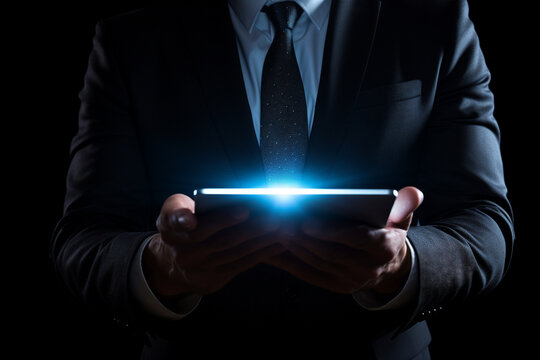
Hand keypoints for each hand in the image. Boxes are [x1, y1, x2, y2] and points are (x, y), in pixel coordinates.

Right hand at [142, 194, 284, 298]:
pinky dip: (261, 253)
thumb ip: (181, 208)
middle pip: (223, 240)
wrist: (171, 263)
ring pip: (236, 253)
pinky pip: (241, 265)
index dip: (218, 219)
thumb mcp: (173, 210)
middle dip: (254, 227)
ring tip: (284, 226)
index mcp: (171, 229)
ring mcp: (198, 270)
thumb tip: (202, 212)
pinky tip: (278, 242)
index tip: (244, 210)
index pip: (191, 224)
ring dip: (262, 240)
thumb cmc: (181, 224)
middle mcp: (183, 252)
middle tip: (277, 215)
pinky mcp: (212, 281)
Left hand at [266, 186, 423, 295]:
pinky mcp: (336, 286)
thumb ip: (407, 203)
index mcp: (384, 248)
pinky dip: (289, 262)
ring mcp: (351, 280)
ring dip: (292, 246)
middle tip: (278, 219)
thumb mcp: (402, 217)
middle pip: (329, 251)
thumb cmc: (389, 232)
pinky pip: (308, 273)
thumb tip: (412, 192)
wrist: (389, 267)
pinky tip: (273, 248)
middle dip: (301, 236)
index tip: (306, 221)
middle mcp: (368, 268)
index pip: (355, 239)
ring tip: (272, 228)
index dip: (330, 231)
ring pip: (315, 262)